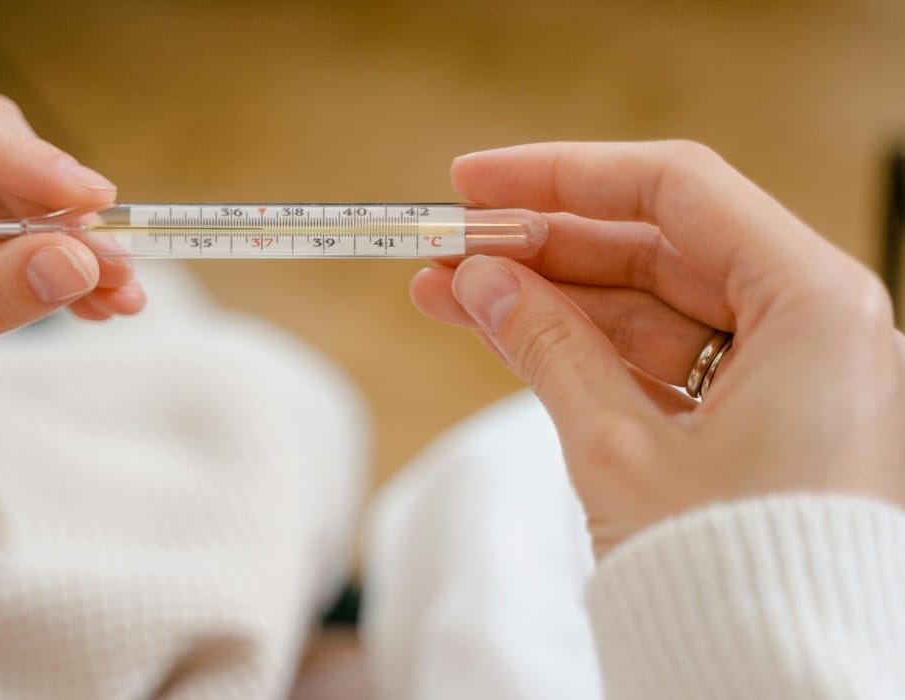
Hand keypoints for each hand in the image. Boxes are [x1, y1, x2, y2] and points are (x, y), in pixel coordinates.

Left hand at [0, 82, 144, 466]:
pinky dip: (64, 258)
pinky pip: (26, 217)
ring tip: (120, 290)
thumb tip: (80, 262)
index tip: (90, 200)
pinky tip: (103, 299)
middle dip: (54, 202)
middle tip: (116, 260)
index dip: (15, 156)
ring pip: (17, 176)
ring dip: (72, 234)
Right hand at [412, 141, 904, 556]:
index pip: (675, 191)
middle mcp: (813, 324)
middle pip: (656, 246)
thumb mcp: (618, 448)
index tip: (475, 182)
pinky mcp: (755, 415)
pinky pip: (658, 356)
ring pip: (649, 303)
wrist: (775, 678)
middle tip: (448, 246)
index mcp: (814, 304)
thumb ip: (545, 346)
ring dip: (548, 297)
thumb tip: (478, 281)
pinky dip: (583, 346)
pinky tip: (504, 332)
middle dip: (541, 247)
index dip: (562, 175)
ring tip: (449, 293)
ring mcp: (785, 371)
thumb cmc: (734, 575)